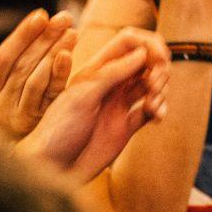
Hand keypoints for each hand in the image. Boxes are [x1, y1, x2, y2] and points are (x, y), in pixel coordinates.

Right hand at [0, 9, 74, 140]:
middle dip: (44, 38)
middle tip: (65, 17)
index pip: (4, 57)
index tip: (41, 14)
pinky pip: (48, 96)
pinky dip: (58, 74)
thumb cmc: (13, 113)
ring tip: (72, 32)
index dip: (22, 34)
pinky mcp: (38, 124)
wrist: (22, 159)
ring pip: (34, 78)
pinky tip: (68, 56)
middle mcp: (1, 103)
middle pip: (21, 64)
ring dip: (53, 52)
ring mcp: (19, 115)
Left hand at [18, 29, 169, 182]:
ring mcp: (118, 105)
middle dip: (158, 69)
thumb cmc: (57, 130)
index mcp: (96, 70)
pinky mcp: (125, 127)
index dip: (148, 45)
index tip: (160, 58)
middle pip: (145, 63)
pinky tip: (157, 116)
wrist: (51, 169)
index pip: (129, 42)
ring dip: (160, 90)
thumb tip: (142, 53)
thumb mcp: (82, 97)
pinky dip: (159, 109)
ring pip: (150, 86)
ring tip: (154, 104)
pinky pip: (149, 111)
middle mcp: (109, 84)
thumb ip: (111, 74)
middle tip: (156, 83)